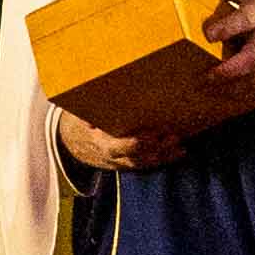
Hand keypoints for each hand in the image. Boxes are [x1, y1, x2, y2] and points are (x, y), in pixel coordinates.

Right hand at [53, 103, 182, 173]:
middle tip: (172, 136)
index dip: (134, 143)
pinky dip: (165, 158)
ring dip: (164, 154)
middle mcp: (111, 157)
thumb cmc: (80, 122)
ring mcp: (121, 162)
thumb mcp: (77, 113)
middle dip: (155, 148)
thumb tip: (93, 90)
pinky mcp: (130, 163)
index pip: (116, 147)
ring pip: (144, 162)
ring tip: (179, 143)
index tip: (150, 134)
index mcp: (98, 142)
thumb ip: (87, 107)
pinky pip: (149, 164)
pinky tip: (180, 151)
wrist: (73, 144)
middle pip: (135, 156)